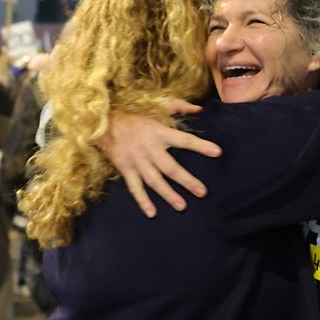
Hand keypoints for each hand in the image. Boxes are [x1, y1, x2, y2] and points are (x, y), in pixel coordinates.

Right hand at [98, 99, 221, 217]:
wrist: (102, 122)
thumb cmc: (134, 115)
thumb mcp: (156, 106)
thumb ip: (179, 107)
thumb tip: (199, 108)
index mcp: (159, 132)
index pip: (184, 140)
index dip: (201, 146)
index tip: (217, 152)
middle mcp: (149, 149)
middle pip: (171, 168)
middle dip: (187, 181)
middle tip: (202, 192)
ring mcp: (137, 161)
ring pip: (155, 181)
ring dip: (168, 195)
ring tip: (182, 206)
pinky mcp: (125, 169)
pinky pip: (135, 188)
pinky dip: (143, 201)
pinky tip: (152, 212)